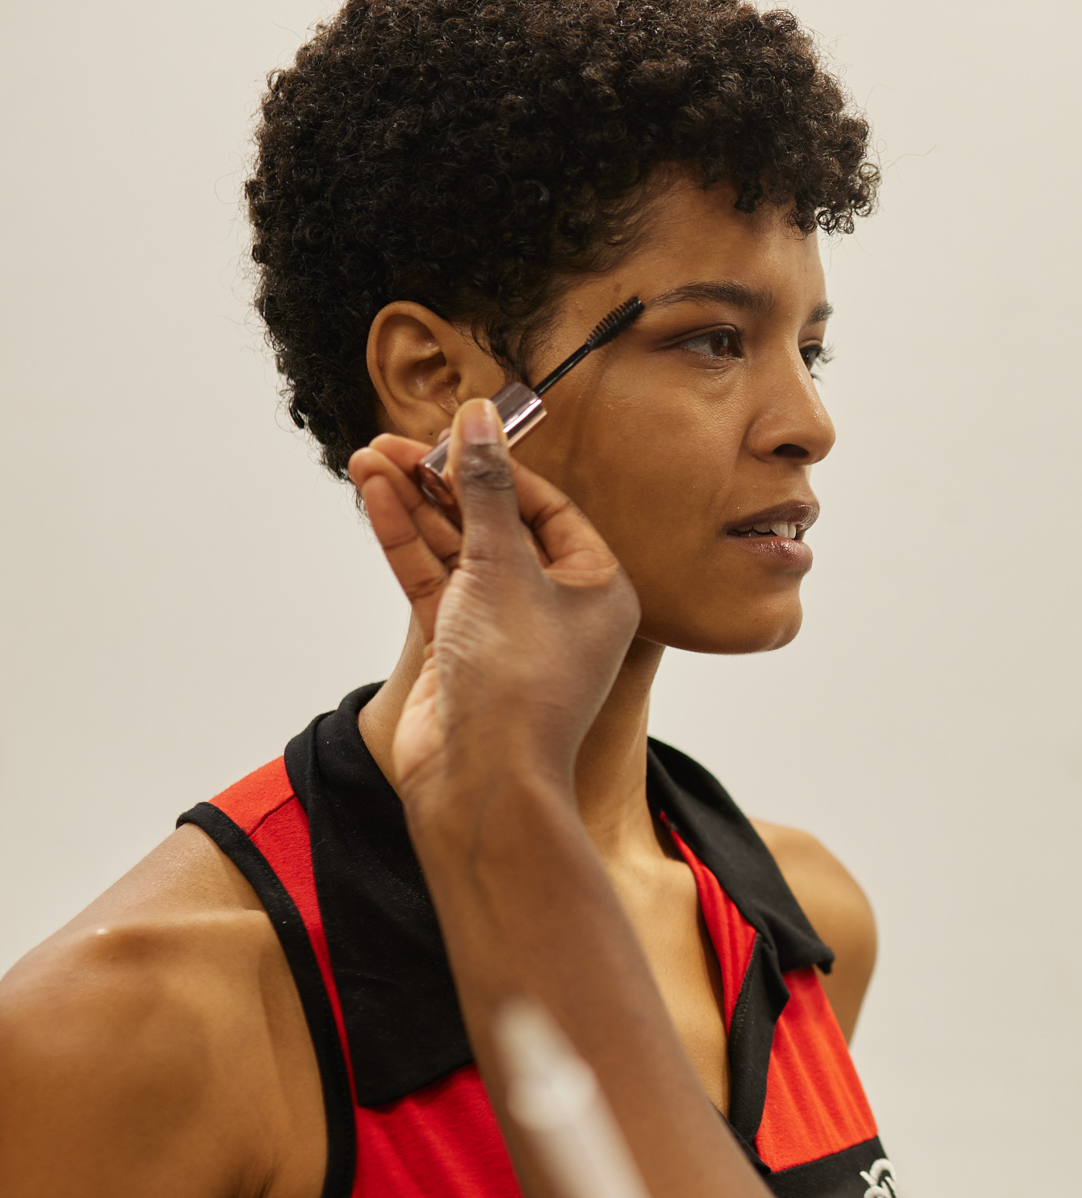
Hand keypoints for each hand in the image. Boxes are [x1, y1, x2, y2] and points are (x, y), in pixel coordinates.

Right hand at [348, 400, 639, 816]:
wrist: (480, 779)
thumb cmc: (516, 680)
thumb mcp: (502, 566)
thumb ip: (485, 490)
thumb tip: (479, 418)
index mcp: (598, 586)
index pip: (547, 507)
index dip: (497, 467)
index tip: (454, 429)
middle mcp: (556, 605)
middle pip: (496, 524)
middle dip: (444, 482)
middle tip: (392, 441)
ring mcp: (503, 628)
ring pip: (455, 551)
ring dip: (414, 504)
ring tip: (367, 457)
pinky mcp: (457, 649)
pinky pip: (431, 581)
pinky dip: (405, 541)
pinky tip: (375, 497)